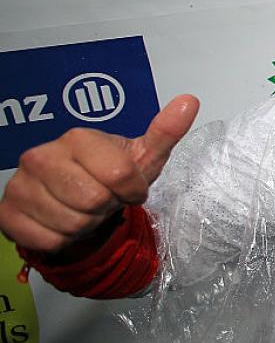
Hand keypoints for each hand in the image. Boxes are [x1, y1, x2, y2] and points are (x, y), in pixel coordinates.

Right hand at [0, 95, 198, 253]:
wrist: (74, 199)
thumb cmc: (110, 176)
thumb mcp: (144, 156)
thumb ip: (165, 132)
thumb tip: (189, 102)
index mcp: (77, 138)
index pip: (119, 175)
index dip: (132, 190)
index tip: (129, 188)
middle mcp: (42, 156)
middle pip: (94, 201)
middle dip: (106, 208)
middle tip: (102, 199)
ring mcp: (20, 184)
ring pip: (71, 224)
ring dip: (85, 225)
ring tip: (83, 209)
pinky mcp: (7, 212)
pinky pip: (48, 240)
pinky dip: (62, 240)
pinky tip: (61, 222)